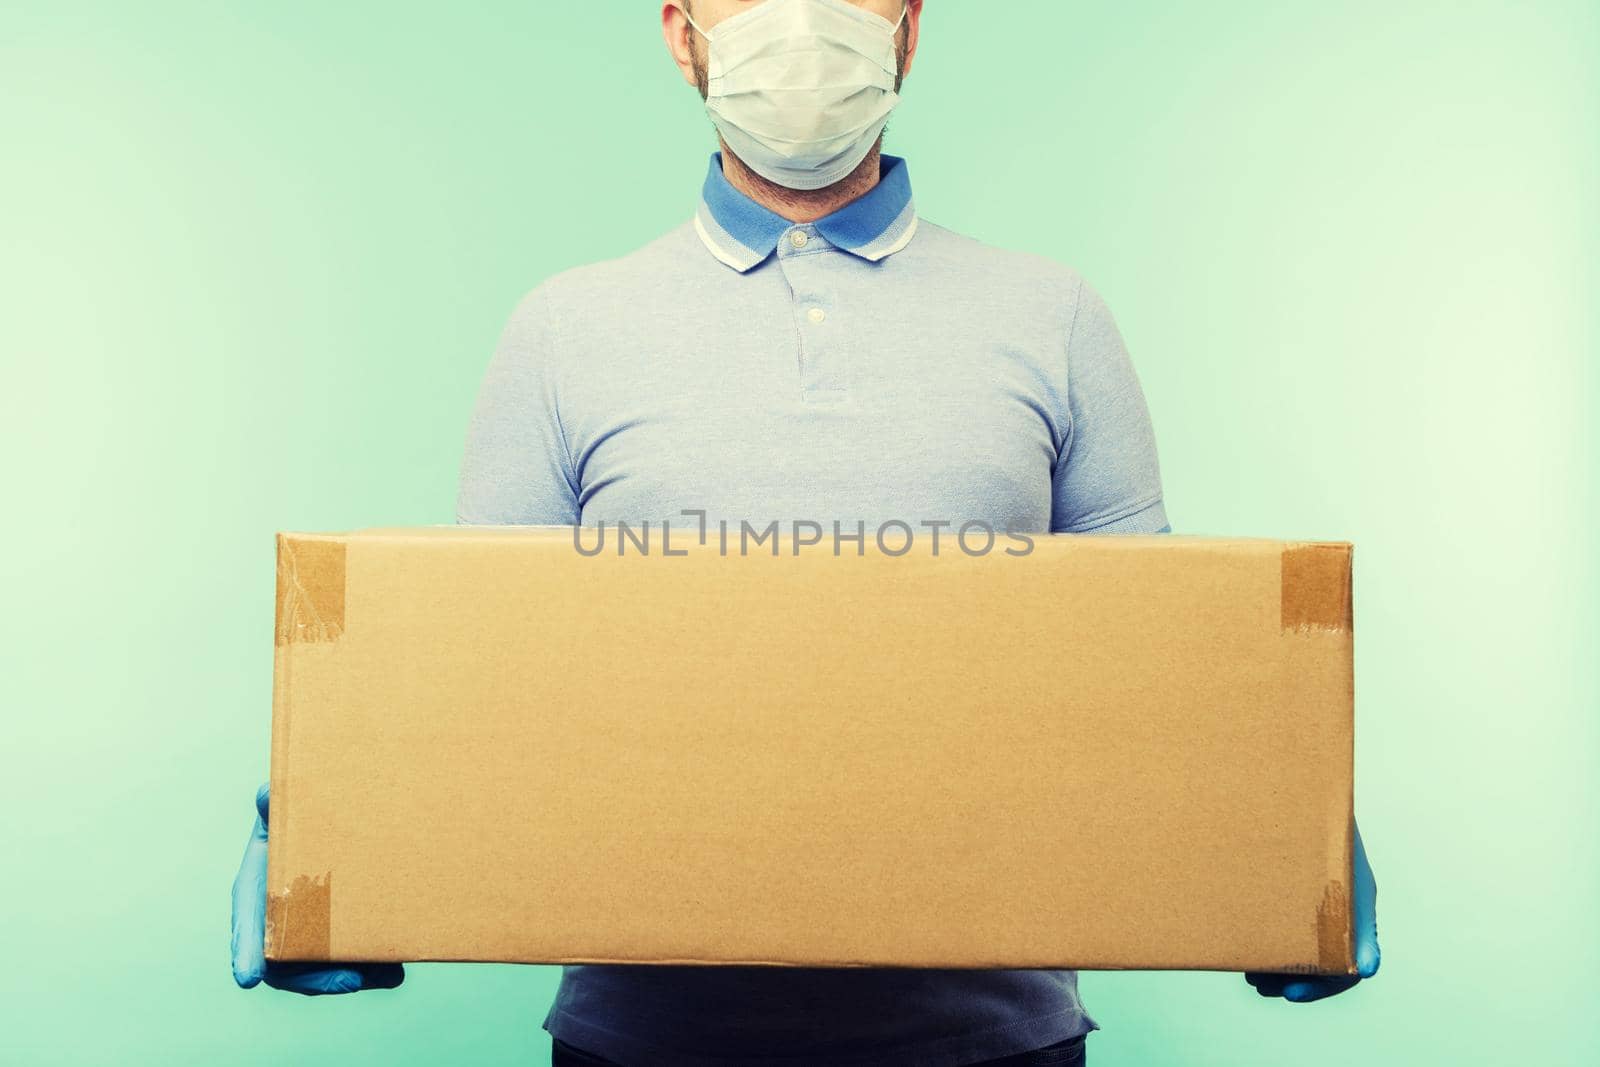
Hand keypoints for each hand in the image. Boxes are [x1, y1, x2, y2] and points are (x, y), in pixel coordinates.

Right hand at [231, 783, 405, 994]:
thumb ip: (271, 802)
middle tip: (347, 982)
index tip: (249, 976)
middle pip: (287, 964)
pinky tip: (396, 971)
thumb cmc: (292, 817)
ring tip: (384, 977)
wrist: (321, 825)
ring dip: (352, 977)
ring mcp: (310, 933)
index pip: (247, 926)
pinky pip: (351, 959)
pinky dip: (373, 969)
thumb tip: (266, 794)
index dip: (246, 951)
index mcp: (256, 895)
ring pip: (323, 968)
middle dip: (315, 978)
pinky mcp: (341, 934)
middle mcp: (280, 923)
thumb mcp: (280, 807)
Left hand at [1245, 820, 1379, 1002]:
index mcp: (1358, 909)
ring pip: (1298, 946)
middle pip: (1322, 963)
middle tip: (1261, 986)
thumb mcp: (1347, 872)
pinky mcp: (1288, 886)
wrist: (1300, 783)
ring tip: (1251, 975)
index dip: (1322, 985)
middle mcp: (1339, 909)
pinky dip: (1266, 940)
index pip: (1349, 965)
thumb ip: (1359, 925)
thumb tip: (1368, 969)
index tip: (1291, 993)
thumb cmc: (1330, 824)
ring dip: (1275, 966)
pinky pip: (1280, 922)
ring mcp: (1313, 898)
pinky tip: (1247, 948)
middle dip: (1292, 979)